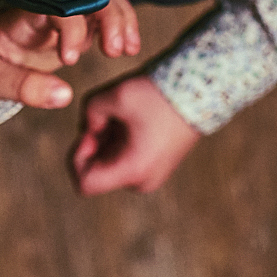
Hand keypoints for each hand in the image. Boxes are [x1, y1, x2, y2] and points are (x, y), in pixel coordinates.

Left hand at [0, 0, 140, 107]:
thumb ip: (22, 87)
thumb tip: (64, 95)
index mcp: (22, 14)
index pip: (53, 4)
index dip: (69, 27)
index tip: (69, 60)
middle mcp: (47, 5)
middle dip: (106, 15)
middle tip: (114, 51)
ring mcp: (64, 10)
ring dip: (120, 17)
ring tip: (127, 50)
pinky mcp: (77, 21)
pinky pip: (106, 10)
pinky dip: (123, 23)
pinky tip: (129, 47)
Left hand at [70, 72, 200, 194]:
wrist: (200, 92)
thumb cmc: (157, 94)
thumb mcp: (115, 96)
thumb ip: (89, 113)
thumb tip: (89, 129)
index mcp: (133, 170)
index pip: (85, 184)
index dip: (77, 157)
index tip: (89, 132)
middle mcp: (142, 182)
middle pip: (98, 172)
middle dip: (93, 144)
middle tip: (107, 117)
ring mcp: (151, 177)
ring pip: (111, 165)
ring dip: (106, 141)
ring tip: (122, 115)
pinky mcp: (156, 168)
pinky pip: (126, 161)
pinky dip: (119, 142)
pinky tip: (130, 120)